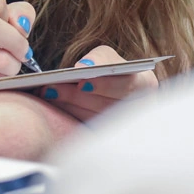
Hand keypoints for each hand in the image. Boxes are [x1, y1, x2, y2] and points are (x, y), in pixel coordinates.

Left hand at [38, 45, 157, 122]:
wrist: (114, 91)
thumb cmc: (113, 71)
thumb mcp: (108, 56)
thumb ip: (100, 59)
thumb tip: (83, 68)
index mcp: (146, 84)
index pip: (127, 84)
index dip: (104, 84)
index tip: (82, 81)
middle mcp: (139, 108)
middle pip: (106, 104)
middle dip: (76, 95)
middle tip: (51, 87)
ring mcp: (126, 126)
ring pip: (94, 118)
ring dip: (69, 105)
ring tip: (47, 93)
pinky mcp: (110, 136)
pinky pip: (88, 128)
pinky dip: (70, 115)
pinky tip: (54, 106)